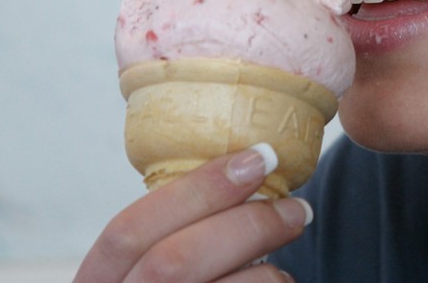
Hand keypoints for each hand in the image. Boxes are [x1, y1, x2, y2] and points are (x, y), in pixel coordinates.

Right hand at [75, 144, 309, 281]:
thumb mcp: (142, 273)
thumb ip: (171, 240)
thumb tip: (246, 173)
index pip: (128, 231)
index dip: (196, 190)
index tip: (259, 158)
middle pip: (175, 263)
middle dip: (247, 225)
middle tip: (298, 210)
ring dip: (267, 276)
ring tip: (281, 269)